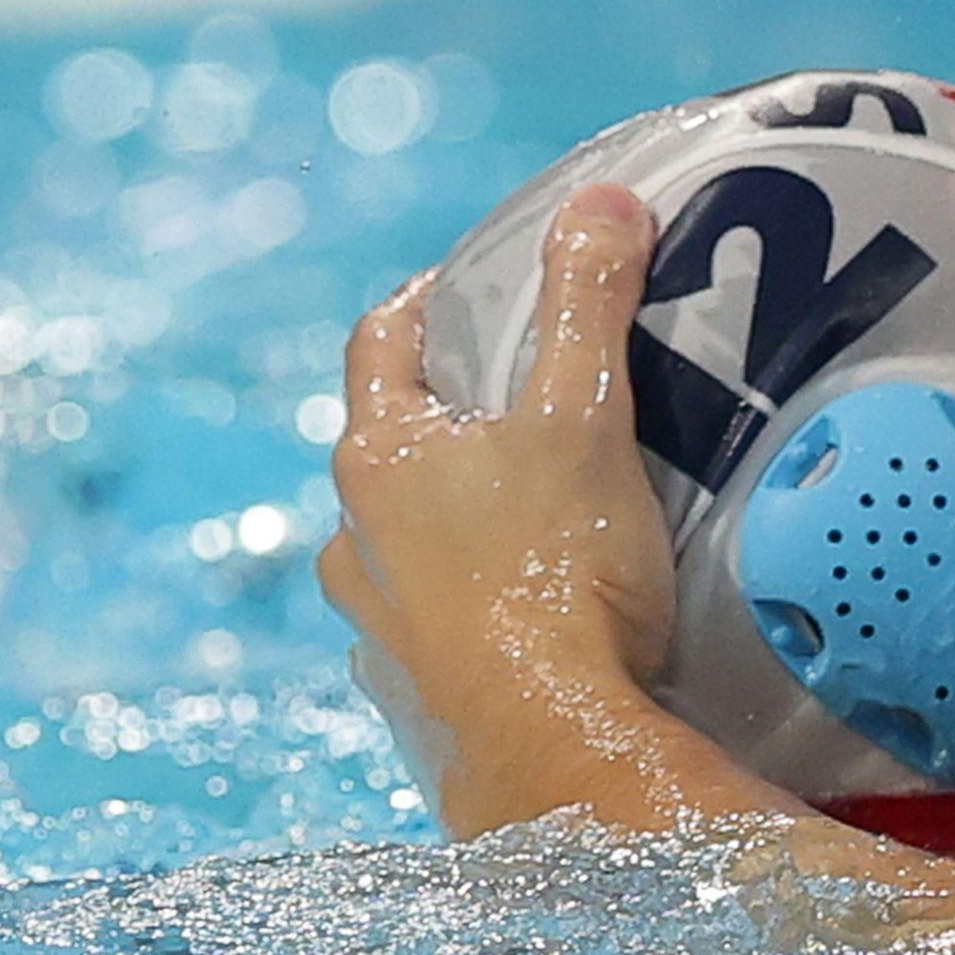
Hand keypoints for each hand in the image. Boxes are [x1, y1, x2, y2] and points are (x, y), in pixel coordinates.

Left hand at [318, 185, 679, 831]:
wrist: (554, 749)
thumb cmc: (560, 574)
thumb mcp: (584, 415)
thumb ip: (589, 304)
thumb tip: (601, 206)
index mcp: (380, 456)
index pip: (382, 342)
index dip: (428, 302)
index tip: (476, 288)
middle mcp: (353, 538)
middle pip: (392, 447)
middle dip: (453, 419)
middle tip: (529, 403)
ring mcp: (373, 625)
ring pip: (403, 544)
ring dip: (453, 522)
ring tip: (537, 516)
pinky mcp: (408, 696)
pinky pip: (431, 629)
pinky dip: (469, 608)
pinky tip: (530, 616)